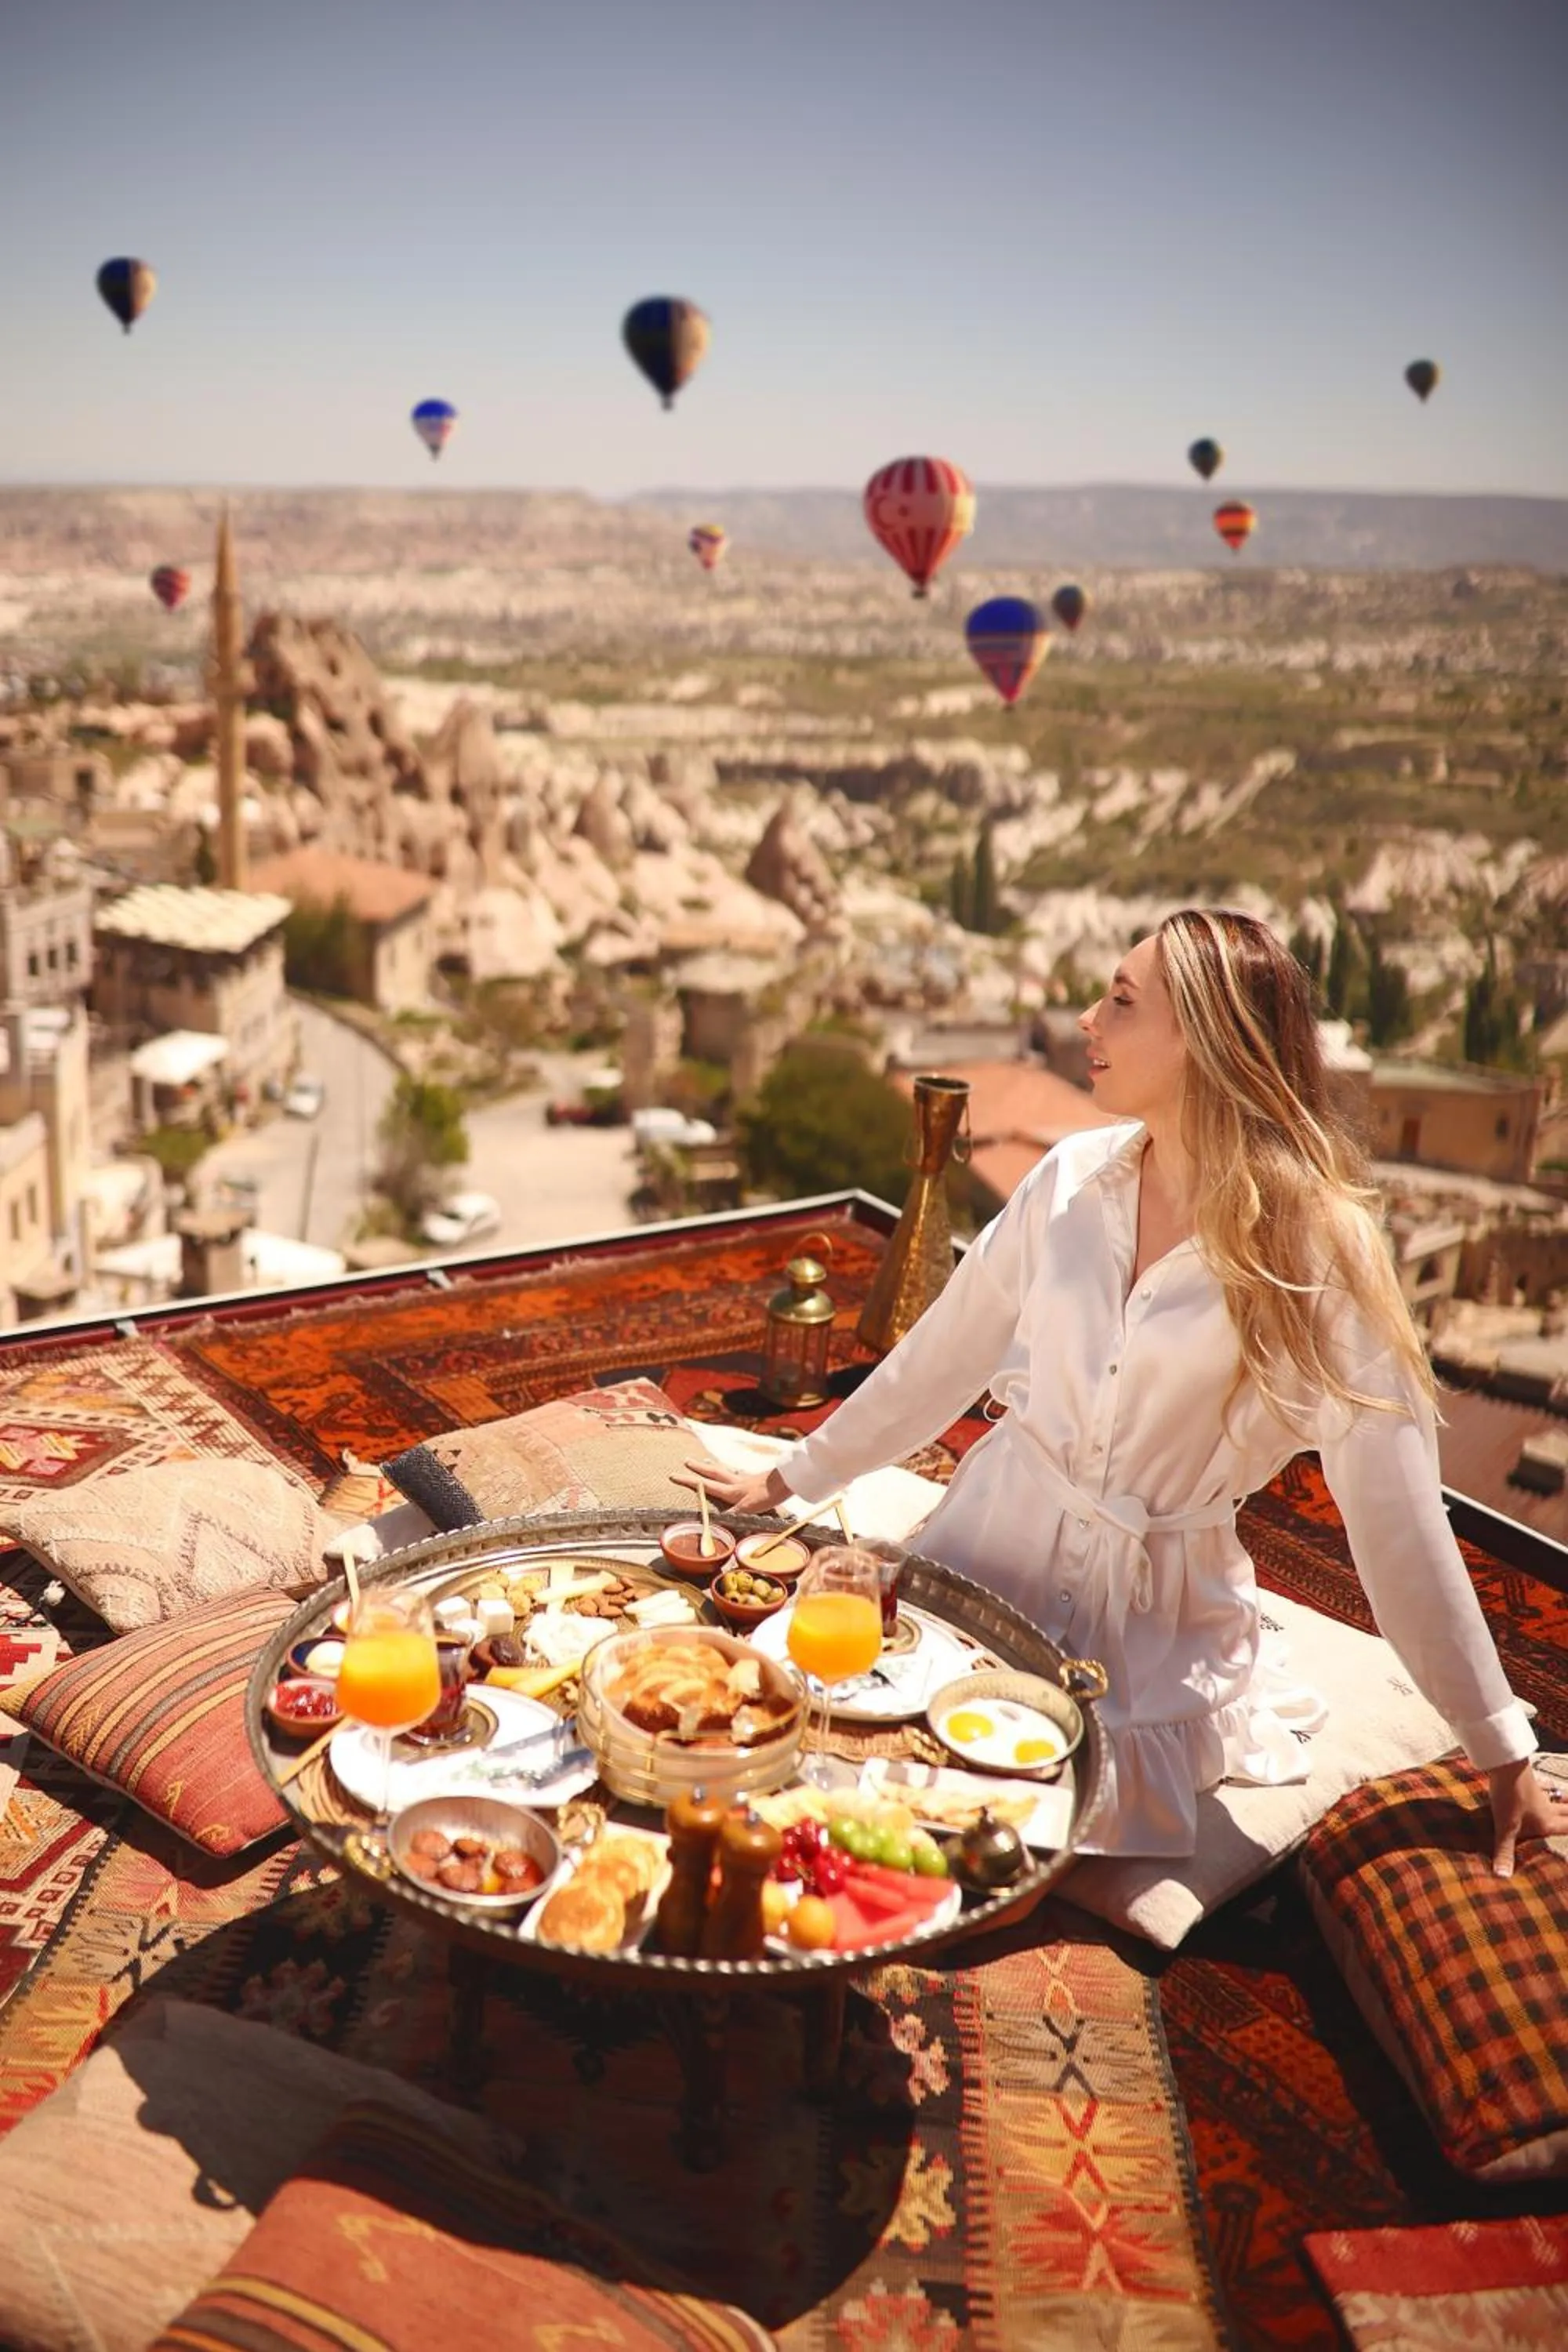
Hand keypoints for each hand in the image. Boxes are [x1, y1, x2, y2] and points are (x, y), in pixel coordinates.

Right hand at [677, 1453, 792, 1518]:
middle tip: (685, 1460)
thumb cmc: (769, 1496)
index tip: (673, 1475)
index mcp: (732, 1491)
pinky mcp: (757, 1479)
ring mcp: (746, 1480)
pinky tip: (735, 1471)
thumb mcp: (749, 1510)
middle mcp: (736, 1483)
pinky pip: (740, 1473)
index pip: (706, 1486)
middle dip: (698, 1468)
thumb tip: (714, 1523)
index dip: (689, 1482)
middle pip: (713, 1473)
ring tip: (704, 1460)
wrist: (788, 1481)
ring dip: (713, 1466)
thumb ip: (732, 1515)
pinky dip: (733, 1471)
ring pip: (725, 1470)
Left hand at [1489, 1759, 1565, 1876]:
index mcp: (1546, 1822)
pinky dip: (1550, 1788)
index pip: (1567, 1828)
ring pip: (1557, 1798)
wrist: (1506, 1765)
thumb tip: (1502, 1877)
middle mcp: (1547, 1808)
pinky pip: (1544, 1786)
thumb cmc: (1509, 1799)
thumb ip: (1505, 1852)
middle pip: (1566, 1813)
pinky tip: (1549, 1785)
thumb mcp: (1506, 1828)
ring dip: (1565, 1801)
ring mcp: (1539, 1793)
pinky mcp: (1530, 1780)